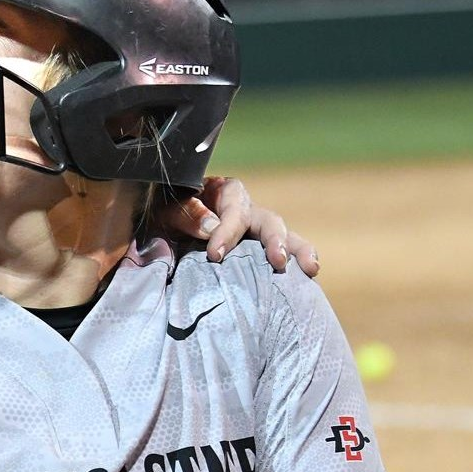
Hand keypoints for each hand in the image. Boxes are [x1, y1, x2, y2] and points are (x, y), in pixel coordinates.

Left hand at [158, 176, 318, 276]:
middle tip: (278, 262)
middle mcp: (247, 209)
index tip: (214, 255)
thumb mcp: (165, 209)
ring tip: (311, 269)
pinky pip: (283, 255)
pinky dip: (297, 264)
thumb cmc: (164, 214)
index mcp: (225, 192)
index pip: (233, 212)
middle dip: (275, 241)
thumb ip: (185, 213)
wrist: (162, 231)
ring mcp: (257, 231)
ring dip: (298, 251)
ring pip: (285, 236)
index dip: (227, 233)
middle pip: (269, 221)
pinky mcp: (259, 251)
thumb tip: (211, 228)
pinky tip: (308, 279)